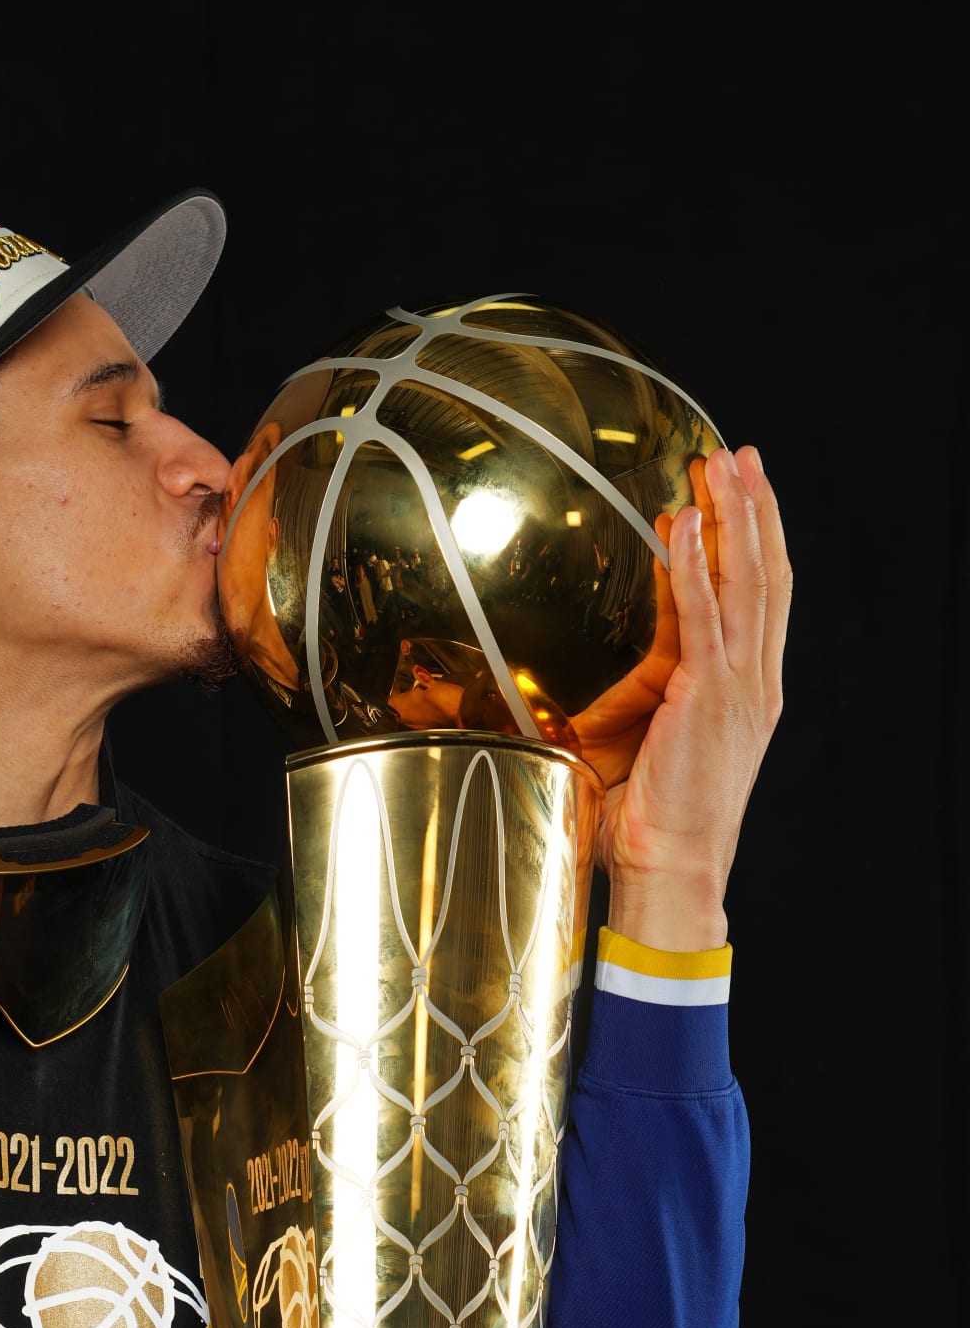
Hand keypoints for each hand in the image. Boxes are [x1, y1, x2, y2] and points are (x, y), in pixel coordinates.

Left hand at [572, 445, 791, 949]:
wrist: (670, 871)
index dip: (751, 543)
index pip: (756, 601)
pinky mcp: (710, 695)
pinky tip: (686, 522)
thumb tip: (562, 688)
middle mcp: (753, 682)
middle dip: (755, 510)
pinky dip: (695, 564)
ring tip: (723, 463)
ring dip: (734, 516)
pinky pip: (705, 614)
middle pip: (764, 575)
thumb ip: (622, 706)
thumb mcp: (637, 752)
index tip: (738, 497)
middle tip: (742, 455)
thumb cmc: (647, 829)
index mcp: (745, 694)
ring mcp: (738, 686)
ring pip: (746, 580)